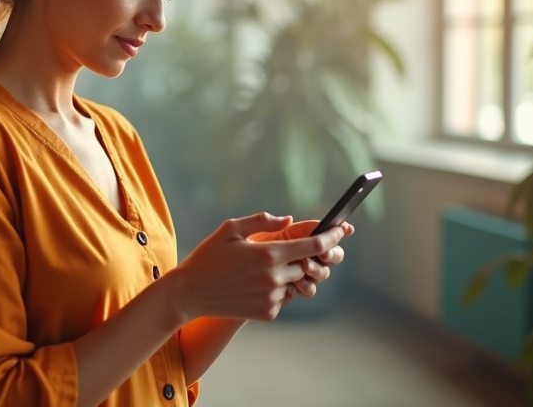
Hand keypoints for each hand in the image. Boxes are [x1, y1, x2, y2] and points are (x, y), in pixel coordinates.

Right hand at [168, 213, 346, 321]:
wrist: (190, 293)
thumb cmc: (209, 256)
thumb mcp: (230, 229)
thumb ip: (262, 221)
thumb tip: (289, 220)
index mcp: (268, 253)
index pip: (313, 246)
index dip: (332, 238)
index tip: (342, 231)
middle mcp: (274, 277)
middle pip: (307, 266)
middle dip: (302, 258)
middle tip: (282, 253)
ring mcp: (272, 298)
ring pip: (296, 284)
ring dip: (288, 275)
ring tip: (263, 270)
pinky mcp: (267, 313)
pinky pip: (283, 299)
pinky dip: (276, 291)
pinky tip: (254, 286)